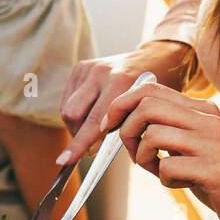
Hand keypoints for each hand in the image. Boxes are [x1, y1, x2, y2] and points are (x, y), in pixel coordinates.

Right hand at [57, 40, 192, 162]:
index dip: (79, 144)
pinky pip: (67, 99)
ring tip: (91, 129)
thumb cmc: (153, 92)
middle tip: (90, 146)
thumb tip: (92, 149)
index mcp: (120, 83)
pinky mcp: (81, 67)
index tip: (64, 161)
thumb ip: (122, 128)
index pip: (93, 122)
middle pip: (73, 114)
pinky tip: (90, 113)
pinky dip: (75, 113)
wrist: (155, 58)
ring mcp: (89, 68)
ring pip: (67, 109)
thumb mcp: (145, 110)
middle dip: (77, 135)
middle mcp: (101, 73)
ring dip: (75, 126)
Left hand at [96, 80, 219, 219]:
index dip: (121, 105)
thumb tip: (123, 122)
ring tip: (158, 170)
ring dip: (144, 158)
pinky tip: (179, 183)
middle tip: (134, 153)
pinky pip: (167, 167)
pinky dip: (163, 178)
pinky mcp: (214, 170)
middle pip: (148, 106)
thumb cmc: (215, 178)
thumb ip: (165, 129)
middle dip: (127, 131)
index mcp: (201, 110)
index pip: (150, 90)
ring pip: (153, 135)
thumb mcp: (189, 146)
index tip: (109, 125)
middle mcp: (208, 120)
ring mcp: (212, 143)